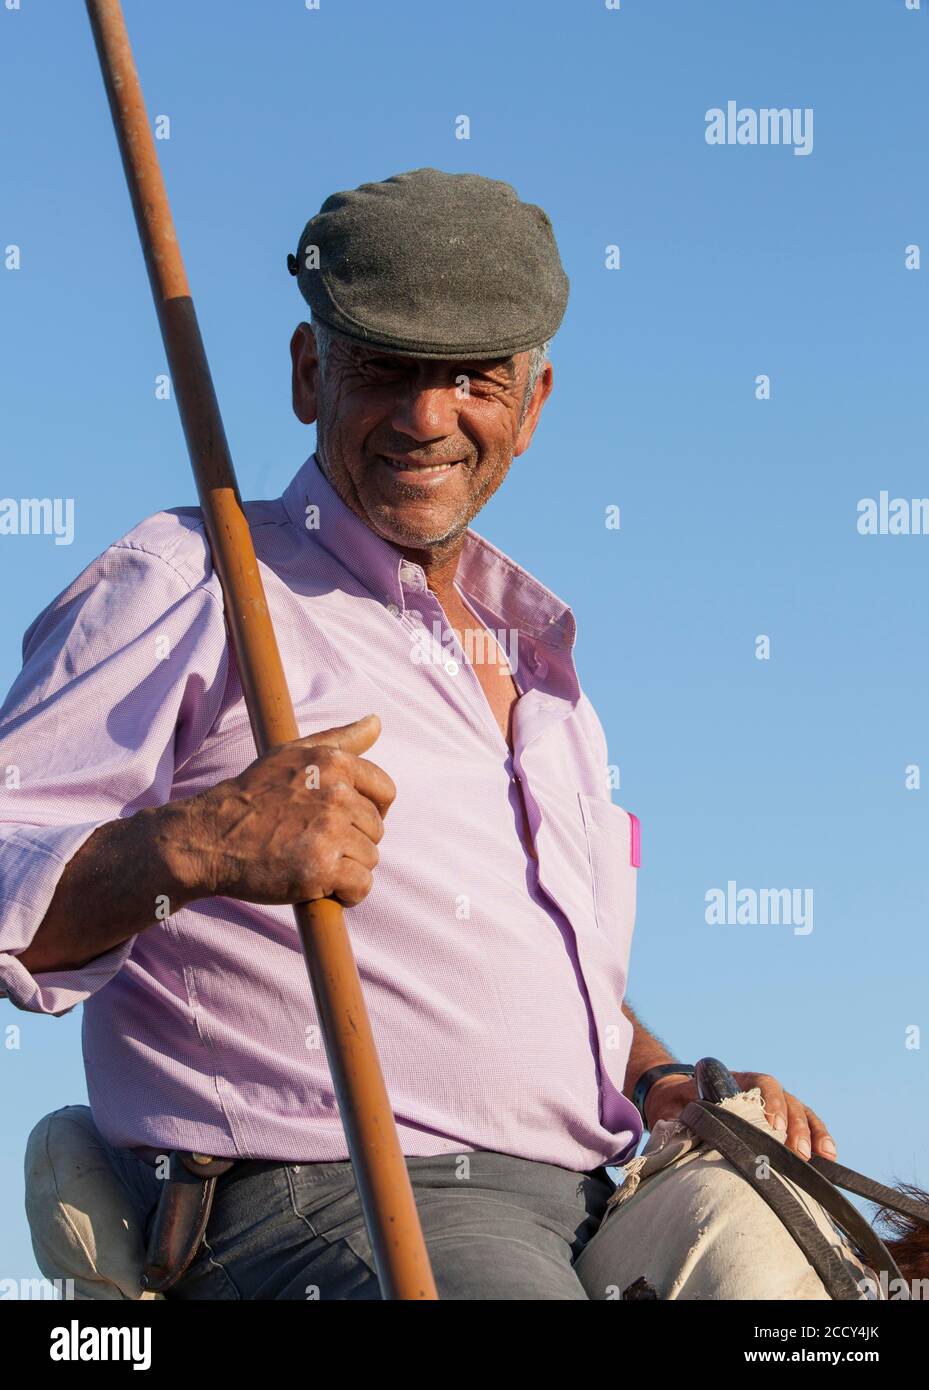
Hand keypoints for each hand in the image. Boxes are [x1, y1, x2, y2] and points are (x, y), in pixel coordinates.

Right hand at [191, 713, 394, 907]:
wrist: (210, 838)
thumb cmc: (252, 796)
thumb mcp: (292, 753)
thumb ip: (340, 738)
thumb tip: (376, 722)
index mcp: (335, 764)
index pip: (385, 792)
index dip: (369, 810)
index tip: (344, 821)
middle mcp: (336, 794)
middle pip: (376, 829)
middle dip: (352, 841)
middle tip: (313, 842)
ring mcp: (329, 832)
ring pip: (369, 858)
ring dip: (346, 867)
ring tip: (310, 860)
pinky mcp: (321, 869)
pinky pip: (361, 886)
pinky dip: (347, 893)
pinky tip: (321, 885)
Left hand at [643, 1070, 836, 1161]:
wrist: (677, 1101)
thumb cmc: (674, 1106)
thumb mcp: (670, 1109)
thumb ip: (674, 1119)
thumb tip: (680, 1135)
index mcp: (734, 1080)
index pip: (761, 1082)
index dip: (770, 1103)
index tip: (774, 1128)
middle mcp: (757, 1089)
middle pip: (786, 1099)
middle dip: (795, 1126)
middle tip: (797, 1152)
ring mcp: (772, 1105)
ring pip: (800, 1111)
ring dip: (813, 1133)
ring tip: (822, 1157)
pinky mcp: (780, 1123)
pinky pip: (805, 1127)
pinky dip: (818, 1139)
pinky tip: (829, 1159)